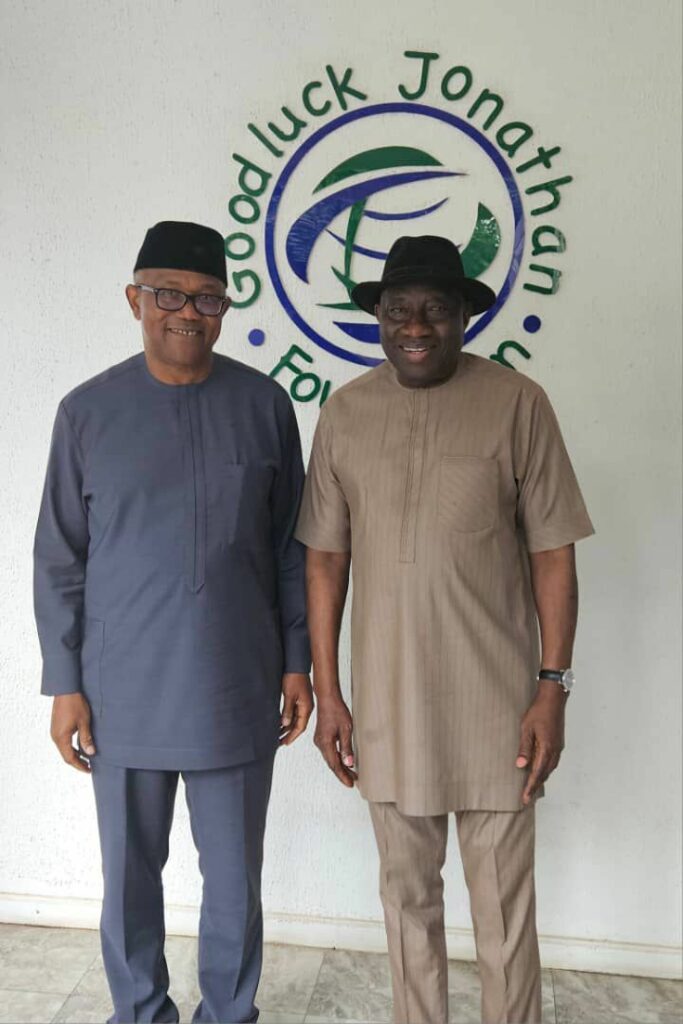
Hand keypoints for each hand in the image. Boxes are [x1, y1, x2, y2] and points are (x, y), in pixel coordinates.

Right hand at [51, 693, 94, 772]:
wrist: (65, 690)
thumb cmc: (75, 704)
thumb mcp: (84, 722)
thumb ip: (86, 739)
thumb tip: (90, 753)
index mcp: (61, 738)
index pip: (70, 758)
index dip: (79, 766)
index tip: (89, 770)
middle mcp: (55, 737)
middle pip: (66, 755)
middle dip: (77, 762)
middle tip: (89, 767)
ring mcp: (55, 732)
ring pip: (64, 748)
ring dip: (74, 754)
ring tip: (87, 758)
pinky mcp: (56, 727)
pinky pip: (63, 742)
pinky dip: (71, 747)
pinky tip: (80, 746)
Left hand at [279, 673, 313, 745]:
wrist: (296, 664)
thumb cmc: (294, 677)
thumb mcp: (289, 695)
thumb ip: (287, 711)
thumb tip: (285, 724)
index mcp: (306, 707)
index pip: (300, 727)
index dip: (292, 736)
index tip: (285, 743)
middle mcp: (306, 707)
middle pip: (298, 725)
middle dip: (288, 734)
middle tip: (279, 742)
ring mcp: (303, 703)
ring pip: (295, 719)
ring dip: (287, 727)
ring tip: (277, 734)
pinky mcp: (299, 699)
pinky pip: (293, 712)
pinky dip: (287, 718)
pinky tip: (280, 722)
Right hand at [314, 695, 355, 786]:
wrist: (328, 699)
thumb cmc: (336, 711)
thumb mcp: (346, 729)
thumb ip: (347, 747)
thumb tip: (349, 763)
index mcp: (325, 743)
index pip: (334, 764)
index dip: (343, 775)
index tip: (350, 783)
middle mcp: (320, 744)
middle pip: (331, 763)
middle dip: (342, 773)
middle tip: (352, 781)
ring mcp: (320, 741)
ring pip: (330, 758)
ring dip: (340, 766)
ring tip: (351, 774)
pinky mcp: (322, 738)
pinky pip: (329, 752)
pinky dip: (337, 758)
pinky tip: (343, 761)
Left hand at [516, 680, 566, 804]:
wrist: (553, 699)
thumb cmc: (538, 711)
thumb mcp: (526, 728)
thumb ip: (524, 748)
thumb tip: (520, 765)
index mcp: (546, 748)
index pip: (537, 773)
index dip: (530, 786)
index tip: (525, 798)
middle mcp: (554, 751)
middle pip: (544, 774)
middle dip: (535, 786)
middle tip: (526, 798)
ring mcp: (558, 747)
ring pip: (549, 769)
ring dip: (540, 778)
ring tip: (531, 787)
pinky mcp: (558, 743)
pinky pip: (552, 762)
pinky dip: (545, 770)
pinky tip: (539, 770)